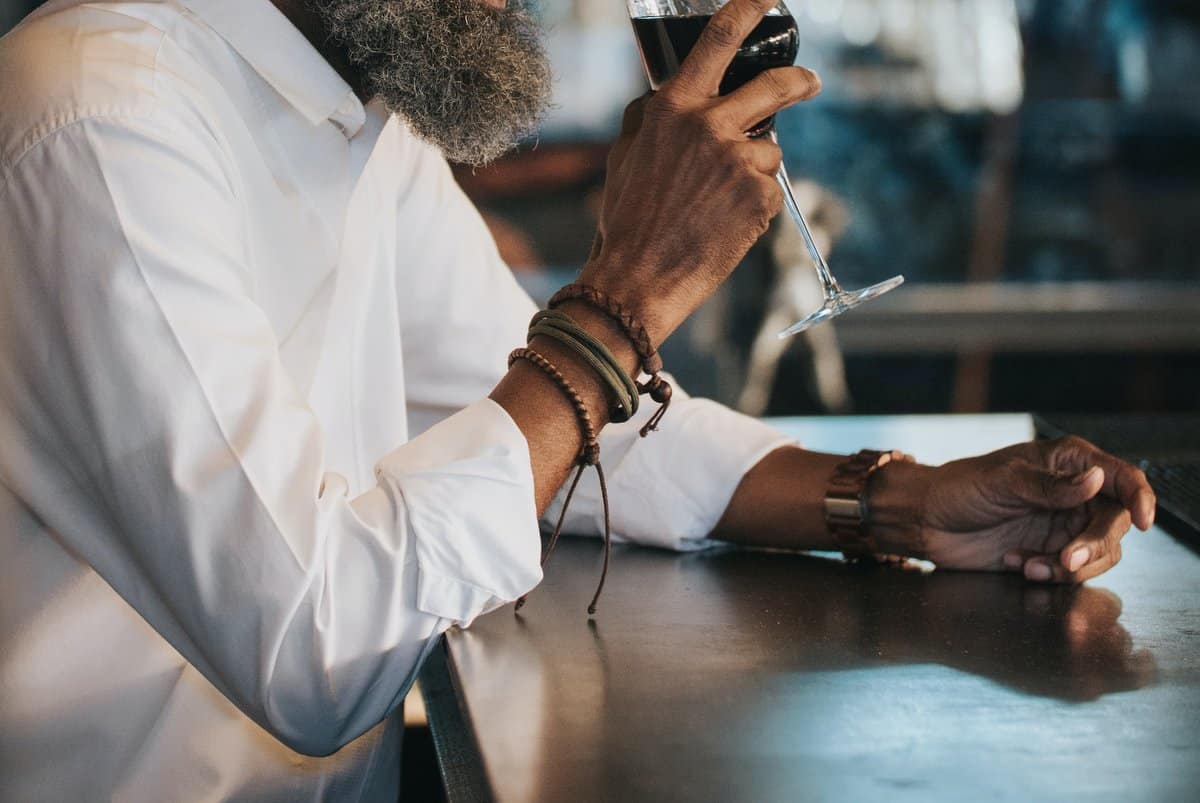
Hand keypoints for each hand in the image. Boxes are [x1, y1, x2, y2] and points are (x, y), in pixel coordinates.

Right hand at [578, 0, 820, 344]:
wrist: (638, 279)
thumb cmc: (627, 220)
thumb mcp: (625, 155)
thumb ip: (651, 117)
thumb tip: (666, 93)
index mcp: (673, 108)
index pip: (719, 39)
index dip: (748, 9)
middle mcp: (710, 126)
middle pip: (776, 86)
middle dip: (799, 82)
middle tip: (808, 84)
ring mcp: (740, 161)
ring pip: (770, 149)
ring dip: (754, 167)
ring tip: (718, 201)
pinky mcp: (760, 197)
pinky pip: (769, 188)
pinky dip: (754, 203)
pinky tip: (724, 222)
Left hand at [916, 436, 1155, 582]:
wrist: (927, 521)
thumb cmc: (959, 488)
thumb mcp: (1002, 481)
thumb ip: (1049, 486)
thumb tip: (1097, 478)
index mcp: (1069, 463)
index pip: (1122, 477)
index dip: (1140, 498)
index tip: (1143, 521)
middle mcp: (1074, 494)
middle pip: (1114, 523)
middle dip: (1094, 545)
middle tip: (1065, 559)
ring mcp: (1063, 525)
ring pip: (1099, 553)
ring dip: (1071, 567)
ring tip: (1029, 565)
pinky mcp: (1049, 552)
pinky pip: (1071, 571)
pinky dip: (1050, 574)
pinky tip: (1016, 564)